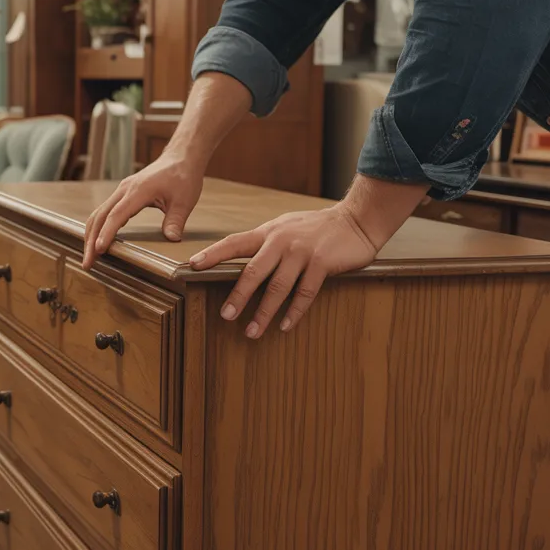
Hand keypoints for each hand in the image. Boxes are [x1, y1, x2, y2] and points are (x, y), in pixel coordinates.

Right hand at [83, 155, 204, 268]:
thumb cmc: (182, 176)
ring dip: (91, 235)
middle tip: (87, 263)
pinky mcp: (123, 194)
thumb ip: (176, 220)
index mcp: (138, 191)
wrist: (180, 157)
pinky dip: (98, 227)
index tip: (99, 250)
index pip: (116, 215)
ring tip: (89, 257)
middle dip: (90, 241)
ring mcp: (121, 191)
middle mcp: (124, 190)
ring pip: (98, 214)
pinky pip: (105, 211)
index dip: (106, 233)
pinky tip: (97, 241)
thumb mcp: (184, 200)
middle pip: (100, 216)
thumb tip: (171, 239)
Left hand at [190, 205, 378, 338]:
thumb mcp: (285, 228)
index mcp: (268, 233)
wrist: (356, 219)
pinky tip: (284, 326)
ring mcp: (302, 252)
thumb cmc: (316, 227)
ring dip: (264, 312)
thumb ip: (265, 243)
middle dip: (238, 295)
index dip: (213, 254)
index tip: (192, 265)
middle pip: (253, 271)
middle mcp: (281, 241)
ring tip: (252, 331)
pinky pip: (304, 293)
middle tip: (226, 316)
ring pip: (278, 287)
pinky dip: (294, 312)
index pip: (234, 242)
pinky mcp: (322, 263)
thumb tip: (240, 259)